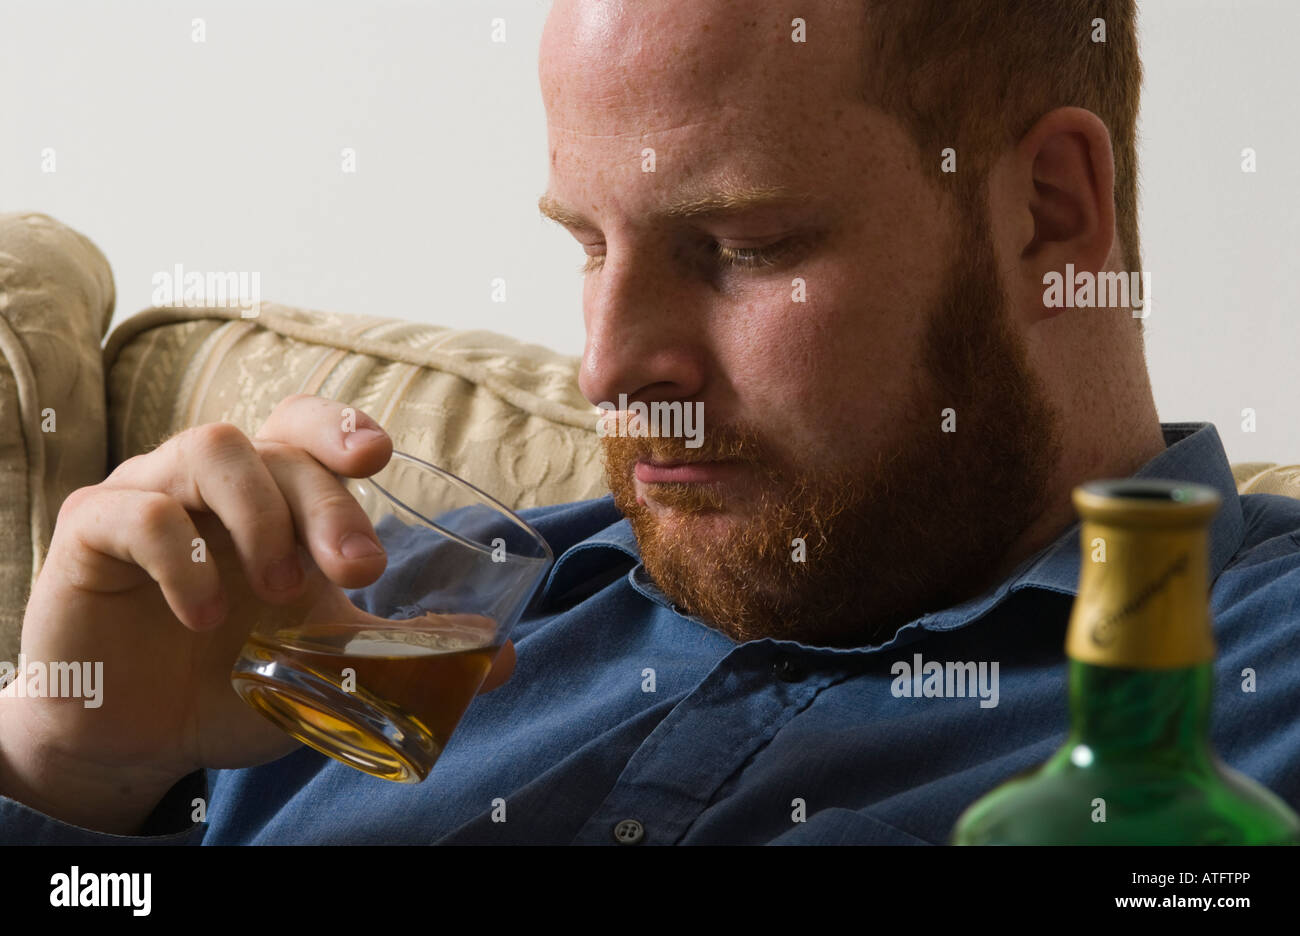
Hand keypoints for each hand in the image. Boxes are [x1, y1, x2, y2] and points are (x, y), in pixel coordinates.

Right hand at [0, 394, 515, 834]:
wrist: (136, 737)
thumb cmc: (233, 683)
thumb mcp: (328, 668)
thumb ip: (402, 654)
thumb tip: (502, 659)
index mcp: (276, 499)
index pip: (309, 427)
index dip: (343, 426)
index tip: (381, 456)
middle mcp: (218, 484)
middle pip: (278, 441)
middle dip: (329, 501)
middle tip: (361, 570)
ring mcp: (153, 495)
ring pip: (211, 447)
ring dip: (260, 514)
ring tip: (283, 592)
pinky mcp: (92, 532)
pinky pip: (137, 509)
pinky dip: (181, 555)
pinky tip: (203, 615)